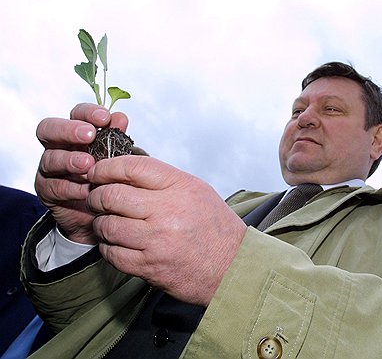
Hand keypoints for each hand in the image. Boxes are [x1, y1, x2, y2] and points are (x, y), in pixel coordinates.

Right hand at [35, 103, 128, 243]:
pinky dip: (72, 188)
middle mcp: (58, 147)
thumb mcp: (115, 157)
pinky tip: (88, 190)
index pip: (75, 114)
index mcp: (75, 134)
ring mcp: (50, 169)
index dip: (87, 112)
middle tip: (89, 136)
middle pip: (48, 129)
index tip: (104, 117)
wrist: (100, 212)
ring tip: (89, 165)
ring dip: (70, 160)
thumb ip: (116, 138)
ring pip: (50, 159)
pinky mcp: (47, 191)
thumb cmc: (107, 178)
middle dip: (69, 130)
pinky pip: (55, 187)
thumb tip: (120, 117)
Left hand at [86, 155, 246, 305]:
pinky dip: (107, 247)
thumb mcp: (196, 192)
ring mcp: (157, 241)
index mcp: (181, 187)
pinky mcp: (149, 266)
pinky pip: (112, 253)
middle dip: (96, 196)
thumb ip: (163, 181)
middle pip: (112, 195)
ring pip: (107, 225)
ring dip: (101, 223)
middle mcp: (168, 212)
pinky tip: (116, 243)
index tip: (98, 172)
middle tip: (96, 199)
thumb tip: (124, 172)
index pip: (133, 167)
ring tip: (107, 222)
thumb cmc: (215, 228)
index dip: (107, 167)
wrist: (232, 267)